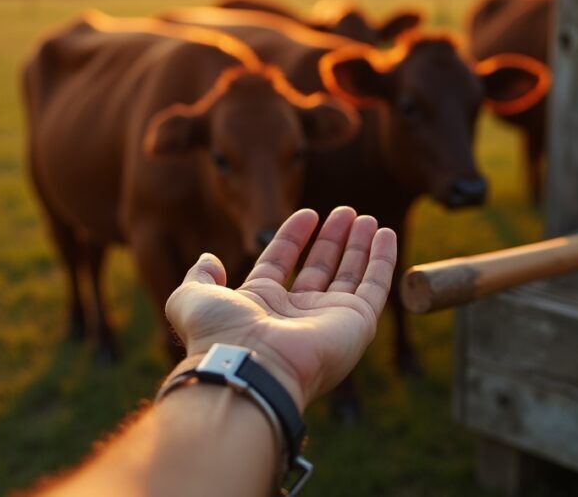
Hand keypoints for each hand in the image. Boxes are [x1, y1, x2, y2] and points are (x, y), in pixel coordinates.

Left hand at [165, 206, 396, 410]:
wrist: (250, 366)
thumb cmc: (219, 334)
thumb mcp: (191, 298)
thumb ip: (199, 277)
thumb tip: (207, 259)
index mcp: (261, 306)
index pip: (281, 263)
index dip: (293, 238)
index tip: (308, 213)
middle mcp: (297, 314)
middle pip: (320, 269)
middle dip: (333, 240)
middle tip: (346, 211)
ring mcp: (329, 319)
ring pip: (350, 275)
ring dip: (360, 245)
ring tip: (367, 217)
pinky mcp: (357, 323)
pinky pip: (376, 286)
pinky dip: (383, 260)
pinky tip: (386, 234)